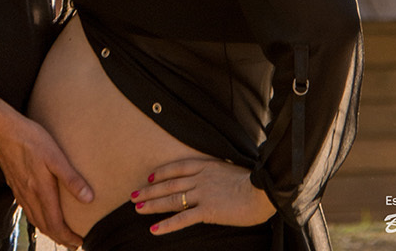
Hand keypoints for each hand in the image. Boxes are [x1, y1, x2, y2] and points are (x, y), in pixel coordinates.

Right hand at [0, 109, 92, 247]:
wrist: (2, 129)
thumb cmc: (30, 139)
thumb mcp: (55, 155)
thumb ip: (71, 178)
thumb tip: (89, 199)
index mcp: (41, 191)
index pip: (55, 224)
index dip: (67, 237)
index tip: (79, 242)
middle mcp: (29, 196)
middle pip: (45, 226)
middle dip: (60, 238)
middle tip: (73, 244)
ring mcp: (20, 191)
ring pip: (35, 219)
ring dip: (48, 230)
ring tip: (60, 234)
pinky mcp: (14, 184)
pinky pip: (27, 210)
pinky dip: (37, 219)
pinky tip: (40, 214)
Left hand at [130, 157, 274, 235]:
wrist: (262, 191)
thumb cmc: (253, 182)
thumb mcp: (232, 170)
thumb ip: (218, 173)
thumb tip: (215, 177)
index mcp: (207, 165)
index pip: (178, 167)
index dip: (162, 172)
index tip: (149, 176)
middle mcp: (201, 178)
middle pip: (169, 183)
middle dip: (150, 189)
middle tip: (133, 194)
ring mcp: (203, 194)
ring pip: (172, 199)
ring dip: (152, 204)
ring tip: (137, 208)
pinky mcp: (207, 210)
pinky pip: (183, 219)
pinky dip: (167, 225)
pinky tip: (154, 230)